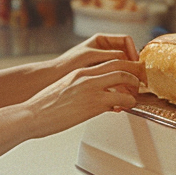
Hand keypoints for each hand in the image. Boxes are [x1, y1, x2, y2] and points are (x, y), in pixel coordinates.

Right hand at [24, 56, 145, 137]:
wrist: (33, 114)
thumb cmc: (45, 106)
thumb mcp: (65, 89)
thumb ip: (80, 87)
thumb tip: (90, 93)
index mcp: (80, 72)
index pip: (109, 60)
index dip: (125, 63)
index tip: (132, 70)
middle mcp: (87, 76)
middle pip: (120, 64)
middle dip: (135, 70)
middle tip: (142, 78)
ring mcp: (91, 88)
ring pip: (123, 78)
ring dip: (134, 85)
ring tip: (136, 94)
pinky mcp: (94, 103)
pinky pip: (120, 99)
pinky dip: (129, 102)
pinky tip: (127, 106)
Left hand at [50, 33, 142, 82]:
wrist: (51, 79)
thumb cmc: (67, 64)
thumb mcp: (91, 56)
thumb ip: (112, 56)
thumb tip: (130, 60)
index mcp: (101, 40)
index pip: (126, 41)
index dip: (134, 52)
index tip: (137, 64)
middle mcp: (103, 50)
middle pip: (126, 57)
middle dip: (133, 68)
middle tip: (139, 80)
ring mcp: (102, 63)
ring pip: (122, 70)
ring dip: (127, 79)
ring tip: (131, 91)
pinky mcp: (99, 76)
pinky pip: (114, 80)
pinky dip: (119, 87)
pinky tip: (120, 96)